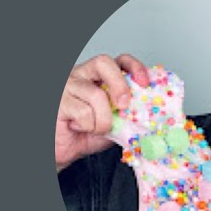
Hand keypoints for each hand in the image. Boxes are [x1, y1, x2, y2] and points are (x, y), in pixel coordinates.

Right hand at [56, 53, 149, 171]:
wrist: (64, 150)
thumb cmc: (87, 134)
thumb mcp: (115, 124)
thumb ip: (129, 115)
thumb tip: (150, 115)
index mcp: (101, 76)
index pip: (120, 60)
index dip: (135, 67)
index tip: (145, 83)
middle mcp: (84, 74)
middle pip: (104, 63)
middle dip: (120, 85)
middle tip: (124, 106)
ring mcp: (69, 85)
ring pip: (96, 94)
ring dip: (103, 119)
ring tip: (96, 128)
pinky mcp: (60, 100)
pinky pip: (83, 112)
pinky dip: (88, 126)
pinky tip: (79, 127)